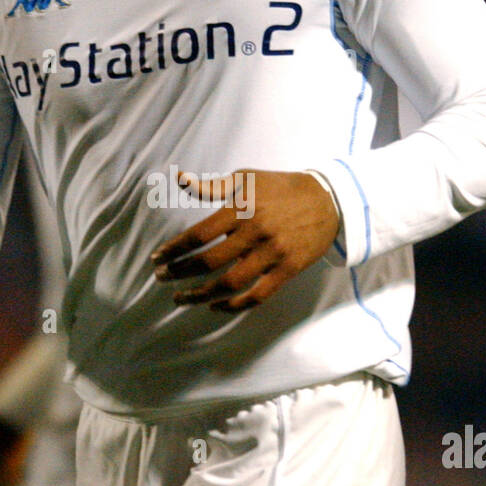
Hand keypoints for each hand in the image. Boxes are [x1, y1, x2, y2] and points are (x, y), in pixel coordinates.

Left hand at [150, 169, 339, 311]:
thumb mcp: (245, 179)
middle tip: (162, 278)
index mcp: (241, 208)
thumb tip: (180, 179)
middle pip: (209, 262)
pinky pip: (257, 295)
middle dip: (179, 273)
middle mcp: (255, 232)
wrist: (328, 200)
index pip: (199, 235)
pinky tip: (215, 306)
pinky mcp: (288, 269)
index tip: (157, 259)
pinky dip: (234, 305)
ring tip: (182, 298)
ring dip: (201, 295)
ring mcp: (273, 253)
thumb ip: (211, 186)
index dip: (174, 250)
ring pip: (230, 283)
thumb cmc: (279, 188)